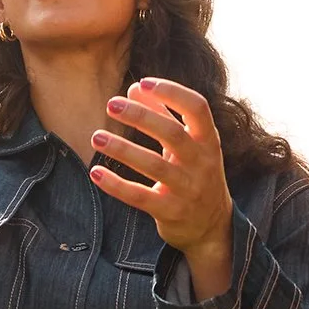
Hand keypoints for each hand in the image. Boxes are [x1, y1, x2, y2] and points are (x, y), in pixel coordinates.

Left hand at [89, 79, 235, 297]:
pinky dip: (116, 184)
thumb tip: (134, 87)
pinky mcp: (171, 211)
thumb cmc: (195, 173)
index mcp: (208, 140)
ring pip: (153, 165)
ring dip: (122, 149)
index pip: (197, 107)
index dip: (171, 92)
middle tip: (112, 104)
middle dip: (141, 116)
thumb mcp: (189, 144)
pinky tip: (96, 172)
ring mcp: (188, 189)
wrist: (212, 226)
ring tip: (96, 137)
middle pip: (172, 133)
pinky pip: (139, 196)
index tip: (143, 82)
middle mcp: (202, 163)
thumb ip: (164, 114)